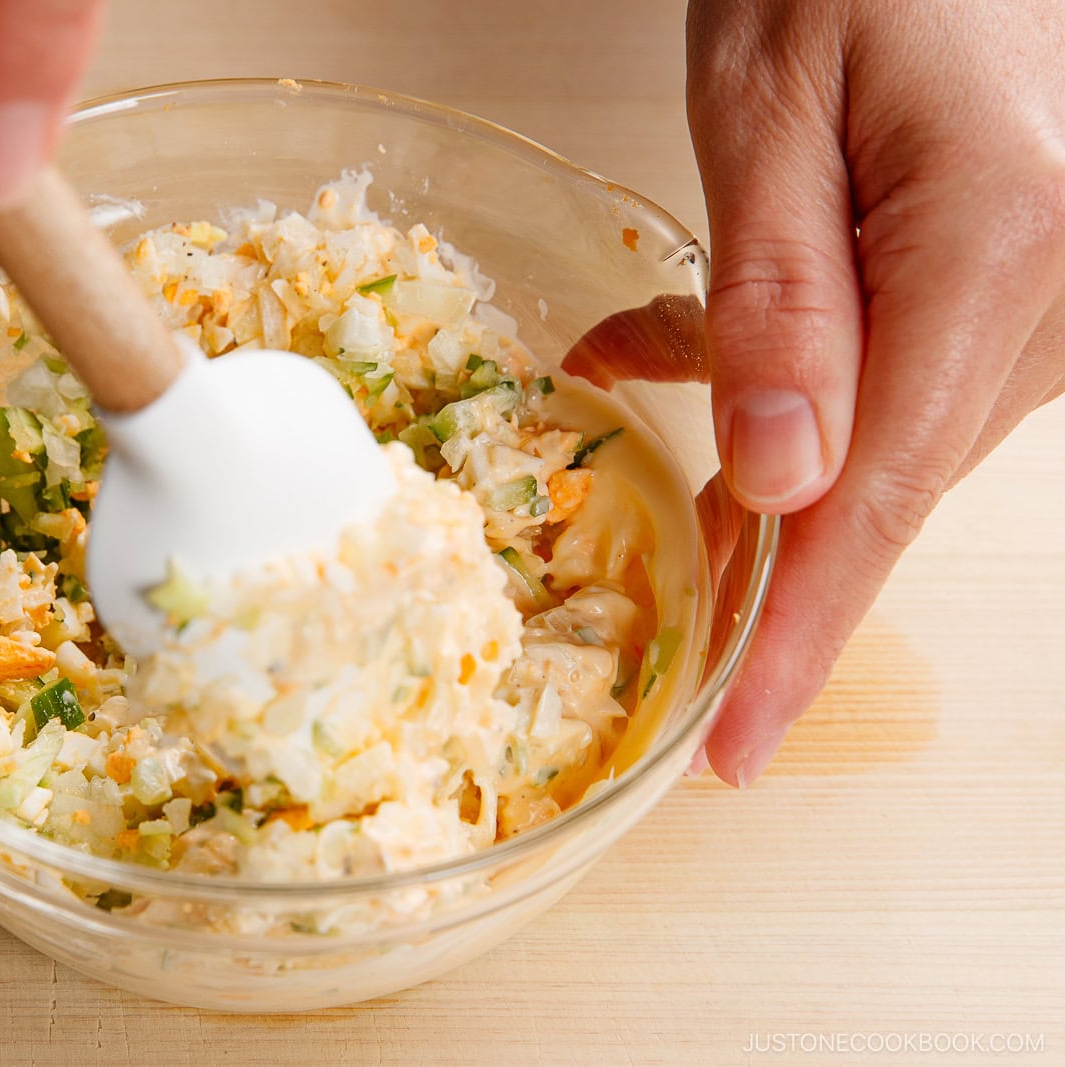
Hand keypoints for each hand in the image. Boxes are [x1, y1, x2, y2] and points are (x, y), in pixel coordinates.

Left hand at [686, 0, 1064, 783]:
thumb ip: (779, 292)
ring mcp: (1039, 297)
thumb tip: (782, 481)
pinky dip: (789, 383)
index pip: (878, 503)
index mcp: (987, 250)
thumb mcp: (772, 100)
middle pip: (876, 485)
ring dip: (749, 432)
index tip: (738, 748)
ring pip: (874, 438)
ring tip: (631, 349)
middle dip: (747, 530)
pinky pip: (891, 380)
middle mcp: (1042, 296)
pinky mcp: (1006, 285)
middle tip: (633, 559)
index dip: (800, 640)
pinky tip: (682, 337)